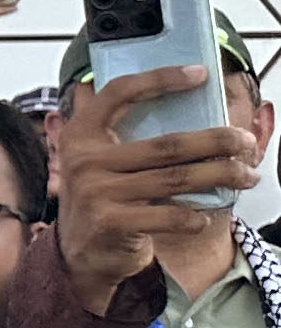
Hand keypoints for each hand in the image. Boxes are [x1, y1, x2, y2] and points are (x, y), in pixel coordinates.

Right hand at [53, 67, 259, 312]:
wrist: (79, 253)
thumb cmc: (103, 198)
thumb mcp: (100, 161)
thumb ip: (125, 136)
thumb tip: (193, 111)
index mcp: (81, 134)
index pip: (119, 93)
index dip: (159, 79)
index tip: (199, 74)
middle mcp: (84, 160)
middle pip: (167, 144)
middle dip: (216, 141)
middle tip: (245, 141)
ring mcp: (96, 192)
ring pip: (176, 179)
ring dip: (220, 176)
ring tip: (247, 175)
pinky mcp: (111, 223)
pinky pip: (168, 215)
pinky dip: (194, 217)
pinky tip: (206, 216)